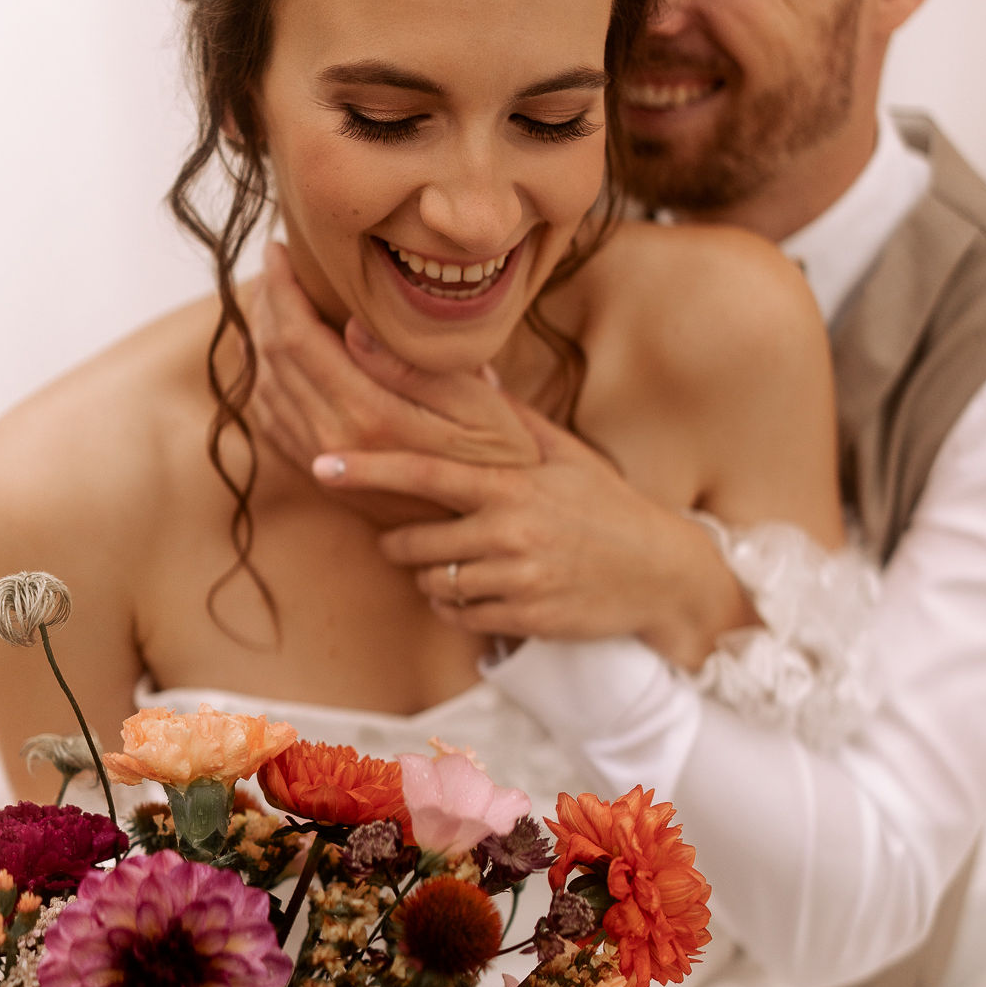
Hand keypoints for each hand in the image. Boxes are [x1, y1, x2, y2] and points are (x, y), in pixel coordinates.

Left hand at [245, 241, 540, 526]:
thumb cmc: (499, 458)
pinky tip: (272, 358)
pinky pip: (271, 423)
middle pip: (273, 358)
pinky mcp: (323, 482)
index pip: (297, 337)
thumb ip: (415, 367)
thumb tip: (353, 325)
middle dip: (266, 304)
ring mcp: (324, 466)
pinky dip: (264, 381)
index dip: (280, 288)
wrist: (491, 529)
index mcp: (370, 415)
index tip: (278, 251)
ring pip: (265, 388)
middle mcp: (335, 443)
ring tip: (271, 300)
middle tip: (272, 266)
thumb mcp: (479, 407)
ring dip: (260, 339)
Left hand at [313, 415, 754, 668]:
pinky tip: (478, 589)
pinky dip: (456, 605)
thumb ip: (508, 418)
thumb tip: (470, 368)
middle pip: (415, 543)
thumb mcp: (565, 454)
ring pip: (433, 583)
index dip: (369, 470)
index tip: (324, 466)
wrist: (661, 572)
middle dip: (400, 541)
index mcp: (512, 486)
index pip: (425, 474)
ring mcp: (517, 580)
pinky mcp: (526, 618)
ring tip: (454, 561)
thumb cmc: (607, 505)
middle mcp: (510, 534)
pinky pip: (461, 616)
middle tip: (409, 535)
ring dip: (430, 575)